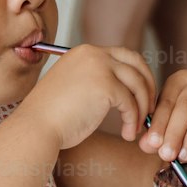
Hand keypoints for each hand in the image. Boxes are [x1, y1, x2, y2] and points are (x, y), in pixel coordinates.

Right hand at [15, 43, 157, 151]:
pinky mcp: (106, 85)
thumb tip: (124, 92)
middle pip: (136, 62)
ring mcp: (100, 67)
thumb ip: (96, 82)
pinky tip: (127, 134)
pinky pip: (131, 103)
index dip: (137, 76)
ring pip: (138, 84)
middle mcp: (93, 53)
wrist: (35, 128)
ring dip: (143, 108)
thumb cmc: (51, 117)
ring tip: (137, 128)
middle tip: (151, 109)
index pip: (122, 56)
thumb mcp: (74, 88)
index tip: (141, 97)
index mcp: (84, 52)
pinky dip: (133, 120)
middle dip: (148, 85)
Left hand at [138, 70, 186, 162]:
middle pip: (186, 105)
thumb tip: (146, 145)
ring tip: (182, 157)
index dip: (159, 123)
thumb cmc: (185, 120)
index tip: (153, 143)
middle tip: (167, 154)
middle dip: (175, 132)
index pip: (167, 100)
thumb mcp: (167, 124)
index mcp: (178, 80)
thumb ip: (156, 134)